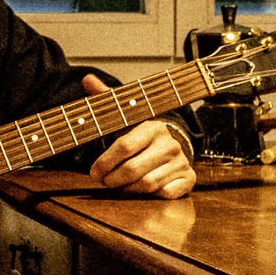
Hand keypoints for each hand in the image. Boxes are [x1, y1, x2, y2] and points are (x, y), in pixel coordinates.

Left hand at [82, 74, 195, 198]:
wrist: (171, 150)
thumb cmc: (141, 137)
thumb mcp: (125, 120)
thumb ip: (106, 101)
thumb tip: (87, 78)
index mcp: (152, 127)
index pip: (123, 146)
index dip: (104, 162)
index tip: (94, 172)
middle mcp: (170, 143)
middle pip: (132, 169)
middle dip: (112, 179)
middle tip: (105, 181)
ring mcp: (181, 162)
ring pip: (146, 184)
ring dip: (127, 189)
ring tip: (120, 185)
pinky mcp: (188, 179)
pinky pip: (164, 193)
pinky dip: (149, 195)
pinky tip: (141, 189)